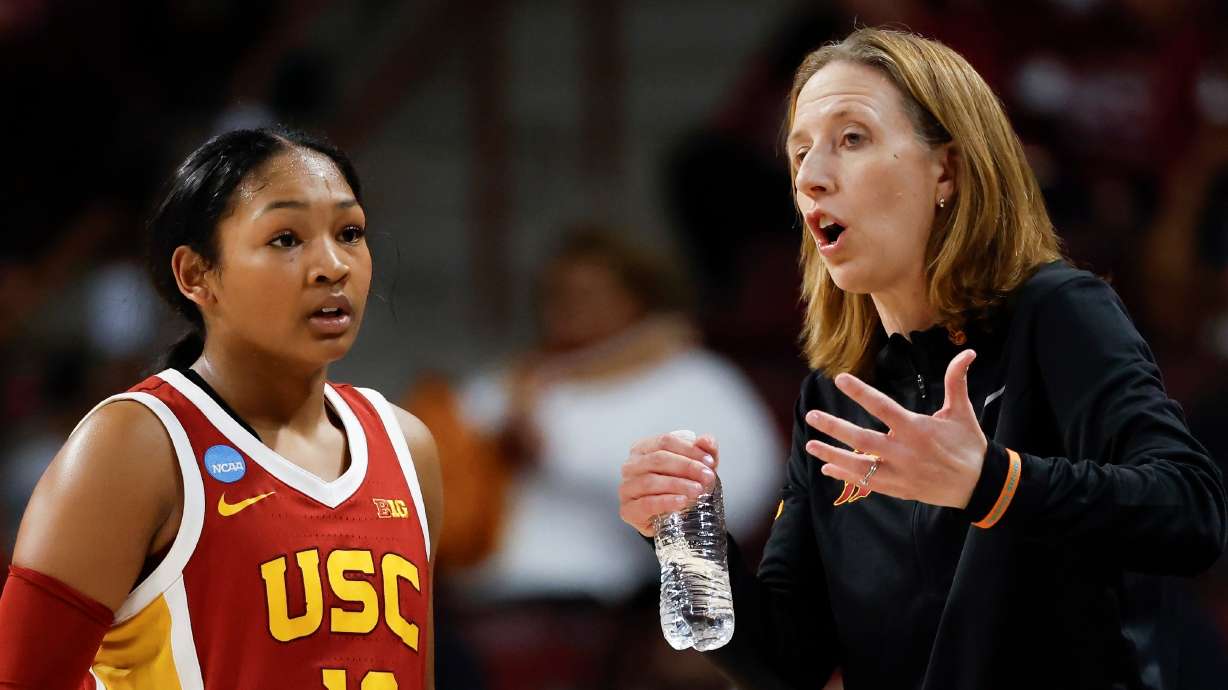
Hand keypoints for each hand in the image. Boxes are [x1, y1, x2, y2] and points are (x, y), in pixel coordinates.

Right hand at [619, 432, 718, 536]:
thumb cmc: (679, 487)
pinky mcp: (628, 510)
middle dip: (687, 467)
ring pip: (650, 481)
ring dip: (678, 485)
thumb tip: (706, 441)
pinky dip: (666, 502)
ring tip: (697, 490)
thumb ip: (704, 451)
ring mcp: (627, 487)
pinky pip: (646, 504)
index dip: (689, 450)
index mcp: (643, 448)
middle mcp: (631, 466)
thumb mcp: (696, 467)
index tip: (709, 461)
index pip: (665, 441)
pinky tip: (681, 501)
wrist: (670, 518)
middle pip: (658, 459)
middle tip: (707, 477)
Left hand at [804, 350, 986, 508]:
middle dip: (835, 428)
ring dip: (833, 455)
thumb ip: (956, 381)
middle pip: (863, 439)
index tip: (840, 379)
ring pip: (859, 466)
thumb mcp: (963, 412)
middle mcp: (904, 452)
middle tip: (812, 416)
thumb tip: (968, 351)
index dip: (860, 392)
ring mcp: (899, 474)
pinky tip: (827, 469)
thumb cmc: (968, 445)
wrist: (979, 485)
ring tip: (810, 445)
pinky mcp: (898, 489)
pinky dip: (846, 476)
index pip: (882, 407)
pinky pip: (866, 483)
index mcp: (917, 429)